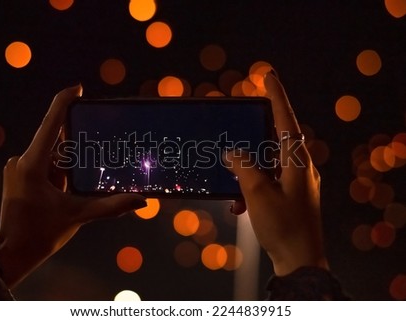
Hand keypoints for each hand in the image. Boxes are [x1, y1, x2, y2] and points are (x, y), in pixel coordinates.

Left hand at [0, 86, 146, 287]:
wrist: (12, 254)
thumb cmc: (40, 235)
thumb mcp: (79, 216)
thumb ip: (111, 206)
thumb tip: (141, 200)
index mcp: (32, 164)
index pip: (50, 123)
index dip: (64, 101)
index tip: (79, 88)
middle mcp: (22, 161)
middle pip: (54, 140)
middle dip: (76, 143)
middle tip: (98, 142)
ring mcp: (19, 168)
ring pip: (51, 154)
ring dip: (69, 160)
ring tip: (86, 170)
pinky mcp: (20, 177)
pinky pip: (45, 164)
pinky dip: (61, 169)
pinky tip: (72, 181)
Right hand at [224, 72, 327, 275]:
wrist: (300, 261)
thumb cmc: (283, 227)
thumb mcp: (258, 194)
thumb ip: (245, 168)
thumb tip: (233, 153)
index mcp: (298, 163)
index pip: (286, 121)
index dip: (277, 97)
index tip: (268, 76)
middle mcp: (300, 168)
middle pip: (278, 138)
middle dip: (258, 129)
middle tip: (243, 117)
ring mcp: (296, 183)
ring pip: (269, 163)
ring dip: (249, 168)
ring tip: (232, 173)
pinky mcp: (290, 197)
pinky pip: (268, 182)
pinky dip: (251, 187)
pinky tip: (238, 203)